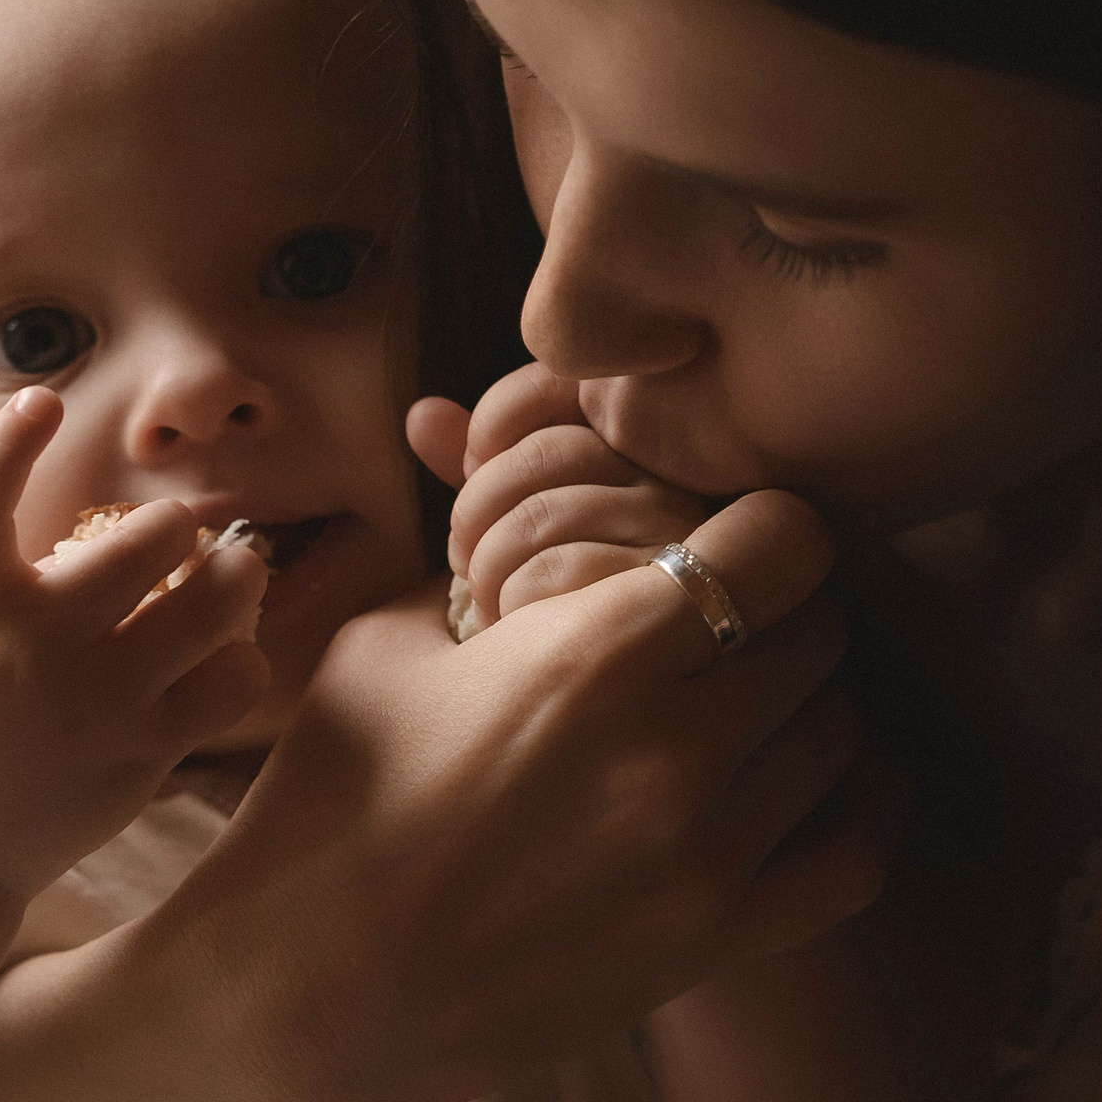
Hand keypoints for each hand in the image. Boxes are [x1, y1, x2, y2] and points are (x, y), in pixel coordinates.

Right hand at [0, 387, 269, 901]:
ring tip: (231, 577)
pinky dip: (241, 659)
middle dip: (175, 526)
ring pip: (212, 599)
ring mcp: (94, 698)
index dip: (6, 446)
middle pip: (149, 538)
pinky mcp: (143, 750)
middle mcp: (34, 642)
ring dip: (233, 576)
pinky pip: (233, 676)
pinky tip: (223, 661)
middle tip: (178, 540)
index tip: (41, 401)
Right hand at [143, 486, 888, 1101]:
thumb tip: (538, 504)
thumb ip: (486, 564)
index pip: (782, 543)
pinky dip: (855, 800)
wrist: (302, 997)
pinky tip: (812, 773)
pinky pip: (855, 854)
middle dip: (778, 605)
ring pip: (841, 730)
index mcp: (593, 657)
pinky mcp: (712, 945)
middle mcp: (675, 754)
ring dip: (803, 697)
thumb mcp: (387, 641)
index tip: (727, 528)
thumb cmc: (326, 804)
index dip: (761, 523)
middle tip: (723, 611)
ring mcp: (706, 861)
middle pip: (820, 631)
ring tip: (740, 693)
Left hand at [409, 363, 712, 628]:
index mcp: (632, 454)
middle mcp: (669, 483)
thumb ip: (481, 473)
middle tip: (465, 560)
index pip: (552, 390)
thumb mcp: (511, 536)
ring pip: (545, 515)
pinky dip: (513, 604)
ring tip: (488, 604)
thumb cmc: (547, 619)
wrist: (594, 712)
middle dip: (477, 509)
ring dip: (487, 568)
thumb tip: (422, 416)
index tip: (468, 475)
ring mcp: (679, 536)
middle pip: (544, 453)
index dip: (489, 428)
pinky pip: (560, 572)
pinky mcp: (676, 600)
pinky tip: (515, 631)